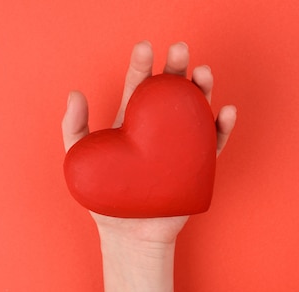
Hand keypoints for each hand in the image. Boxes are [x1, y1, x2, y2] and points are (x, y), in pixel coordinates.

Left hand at [62, 41, 236, 245]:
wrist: (128, 237)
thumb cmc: (105, 198)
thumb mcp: (81, 161)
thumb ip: (73, 128)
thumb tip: (75, 93)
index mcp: (133, 121)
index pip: (138, 86)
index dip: (142, 66)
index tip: (144, 48)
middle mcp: (160, 128)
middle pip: (170, 91)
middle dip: (176, 68)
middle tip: (179, 50)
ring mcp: (181, 145)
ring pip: (195, 111)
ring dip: (201, 90)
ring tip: (203, 73)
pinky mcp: (197, 167)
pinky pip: (213, 145)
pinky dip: (222, 128)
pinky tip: (225, 112)